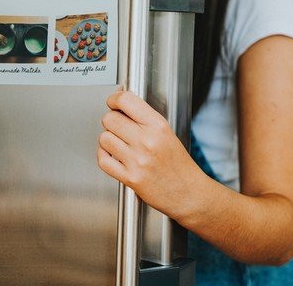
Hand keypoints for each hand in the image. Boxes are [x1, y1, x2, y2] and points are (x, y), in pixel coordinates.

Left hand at [97, 91, 204, 219]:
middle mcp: (147, 141)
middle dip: (111, 121)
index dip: (114, 99)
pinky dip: (104, 156)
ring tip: (118, 143)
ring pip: (104, 138)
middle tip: (118, 126)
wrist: (188, 193)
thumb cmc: (179, 164)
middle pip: (110, 119)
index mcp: (158, 126)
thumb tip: (121, 105)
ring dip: (108, 140)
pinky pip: (103, 160)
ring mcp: (137, 160)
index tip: (113, 102)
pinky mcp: (130, 178)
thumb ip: (145, 119)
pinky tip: (112, 155)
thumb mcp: (167, 133)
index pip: (126, 101)